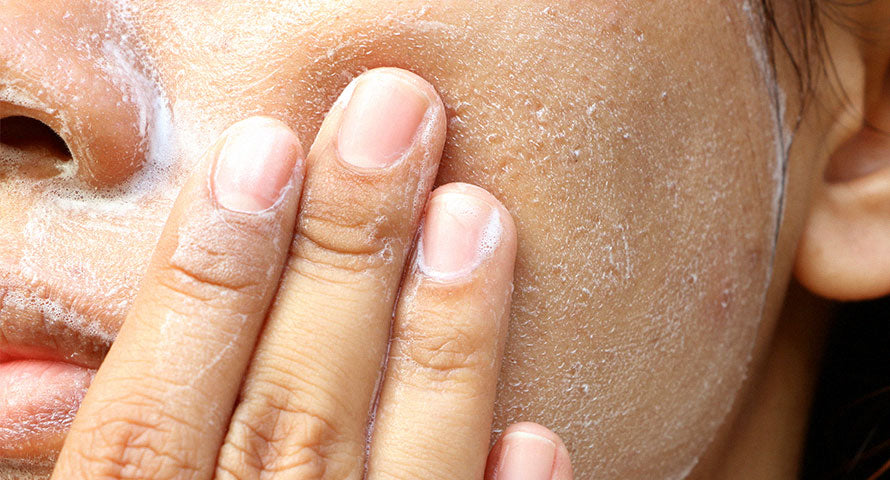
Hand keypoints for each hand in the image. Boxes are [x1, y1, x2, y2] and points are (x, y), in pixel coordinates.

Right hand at [50, 68, 571, 478]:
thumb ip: (116, 446)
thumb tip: (26, 366)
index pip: (148, 421)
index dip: (199, 282)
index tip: (261, 148)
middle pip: (286, 420)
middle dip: (340, 262)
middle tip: (393, 119)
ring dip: (439, 351)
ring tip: (475, 216)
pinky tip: (537, 429)